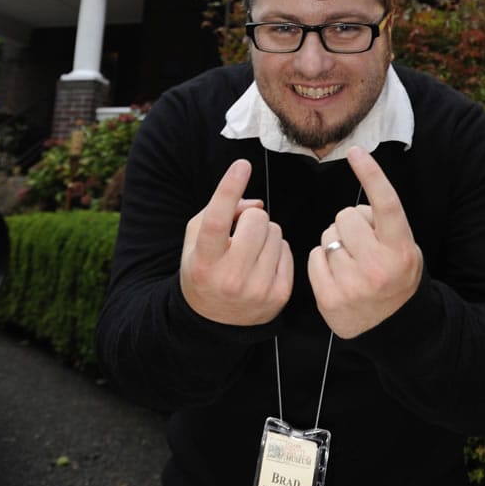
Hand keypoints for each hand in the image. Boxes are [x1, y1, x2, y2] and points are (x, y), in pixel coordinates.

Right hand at [180, 159, 293, 324]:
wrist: (213, 321)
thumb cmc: (204, 268)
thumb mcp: (196, 240)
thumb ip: (220, 211)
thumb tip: (256, 203)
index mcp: (204, 261)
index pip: (218, 219)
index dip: (229, 188)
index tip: (242, 165)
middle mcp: (231, 277)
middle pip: (257, 219)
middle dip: (251, 218)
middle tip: (241, 231)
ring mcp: (257, 289)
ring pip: (276, 232)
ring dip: (265, 234)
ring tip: (250, 250)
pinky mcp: (279, 295)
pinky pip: (288, 250)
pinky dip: (277, 250)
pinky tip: (263, 263)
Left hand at [307, 146, 422, 337]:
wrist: (393, 326)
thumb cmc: (394, 274)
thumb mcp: (404, 246)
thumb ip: (383, 223)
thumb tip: (355, 203)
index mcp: (401, 248)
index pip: (386, 204)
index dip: (371, 174)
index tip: (356, 151)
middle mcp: (379, 267)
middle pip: (346, 216)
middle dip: (349, 224)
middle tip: (361, 244)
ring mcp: (354, 285)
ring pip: (328, 235)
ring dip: (335, 242)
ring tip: (351, 262)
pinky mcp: (330, 299)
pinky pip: (315, 257)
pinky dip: (322, 261)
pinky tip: (337, 275)